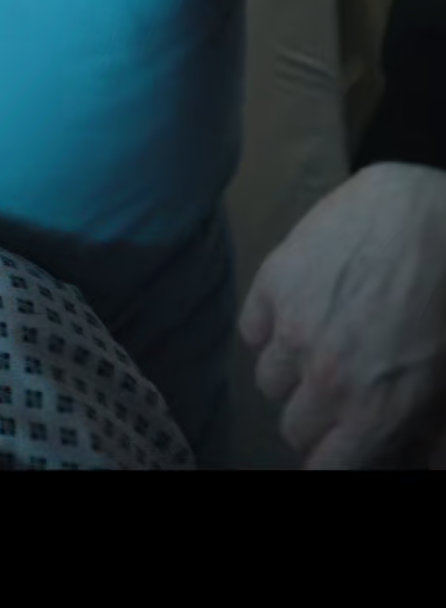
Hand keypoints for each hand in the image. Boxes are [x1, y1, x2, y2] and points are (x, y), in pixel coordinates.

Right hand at [239, 161, 445, 467]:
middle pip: (294, 427)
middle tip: (339, 393)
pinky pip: (250, 331)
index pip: (327, 466)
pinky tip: (297, 314)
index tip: (338, 449)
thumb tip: (421, 463)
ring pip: (268, 381)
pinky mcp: (272, 285)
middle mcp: (326, 376)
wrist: (429, 213)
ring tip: (319, 346)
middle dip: (316, 417)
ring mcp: (292, 328)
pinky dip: (268, 330)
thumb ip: (432, 429)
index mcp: (376, 407)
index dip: (331, 461)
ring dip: (292, 373)